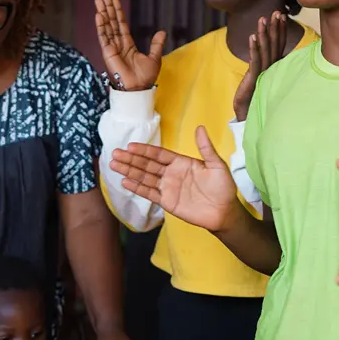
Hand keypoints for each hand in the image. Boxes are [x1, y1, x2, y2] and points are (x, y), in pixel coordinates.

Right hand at [95, 0, 165, 91]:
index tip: (114, 0)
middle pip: (112, 22)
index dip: (118, 12)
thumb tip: (162, 32)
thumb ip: (156, 44)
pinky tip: (99, 15)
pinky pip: (104, 37)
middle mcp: (118, 44)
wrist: (139, 88)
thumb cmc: (146, 77)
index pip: (121, 24)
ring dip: (103, 13)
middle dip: (108, 8)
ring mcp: (112, 47)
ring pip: (107, 26)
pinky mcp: (108, 52)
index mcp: (128, 45)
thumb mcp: (154, 58)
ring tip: (99, 0)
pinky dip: (101, 26)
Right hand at [110, 127, 239, 231]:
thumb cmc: (223, 187)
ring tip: (114, 165)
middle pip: (147, 165)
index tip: (130, 146)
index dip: (145, 150)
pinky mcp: (166, 202)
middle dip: (131, 159)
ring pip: (145, 178)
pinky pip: (149, 193)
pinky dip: (137, 188)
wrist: (224, 212)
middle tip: (115, 153)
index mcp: (181, 162)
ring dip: (129, 171)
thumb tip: (200, 127)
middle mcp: (171, 174)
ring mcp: (167, 188)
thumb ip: (206, 148)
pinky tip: (124, 182)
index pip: (159, 155)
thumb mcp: (217, 165)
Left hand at [234, 12, 287, 120]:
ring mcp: (264, 73)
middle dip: (275, 28)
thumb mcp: (264, 77)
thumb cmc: (257, 96)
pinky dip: (254, 49)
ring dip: (264, 34)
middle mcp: (271, 68)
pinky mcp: (254, 79)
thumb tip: (272, 53)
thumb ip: (268, 65)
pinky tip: (252, 37)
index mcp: (275, 66)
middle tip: (276, 12)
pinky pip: (255, 61)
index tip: (281, 15)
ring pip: (265, 50)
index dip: (280, 29)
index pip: (278, 44)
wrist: (251, 115)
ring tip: (263, 19)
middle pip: (274, 44)